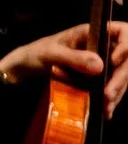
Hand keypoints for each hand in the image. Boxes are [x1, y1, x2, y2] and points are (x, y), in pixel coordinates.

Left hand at [0, 19, 127, 114]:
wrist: (25, 69)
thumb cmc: (36, 53)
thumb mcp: (52, 54)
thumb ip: (74, 58)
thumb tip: (101, 66)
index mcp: (92, 32)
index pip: (123, 32)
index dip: (126, 46)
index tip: (115, 61)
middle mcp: (101, 46)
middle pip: (126, 59)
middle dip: (121, 77)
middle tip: (108, 95)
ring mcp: (102, 62)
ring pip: (121, 75)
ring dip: (117, 91)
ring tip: (106, 106)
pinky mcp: (99, 78)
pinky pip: (112, 87)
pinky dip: (111, 99)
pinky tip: (106, 111)